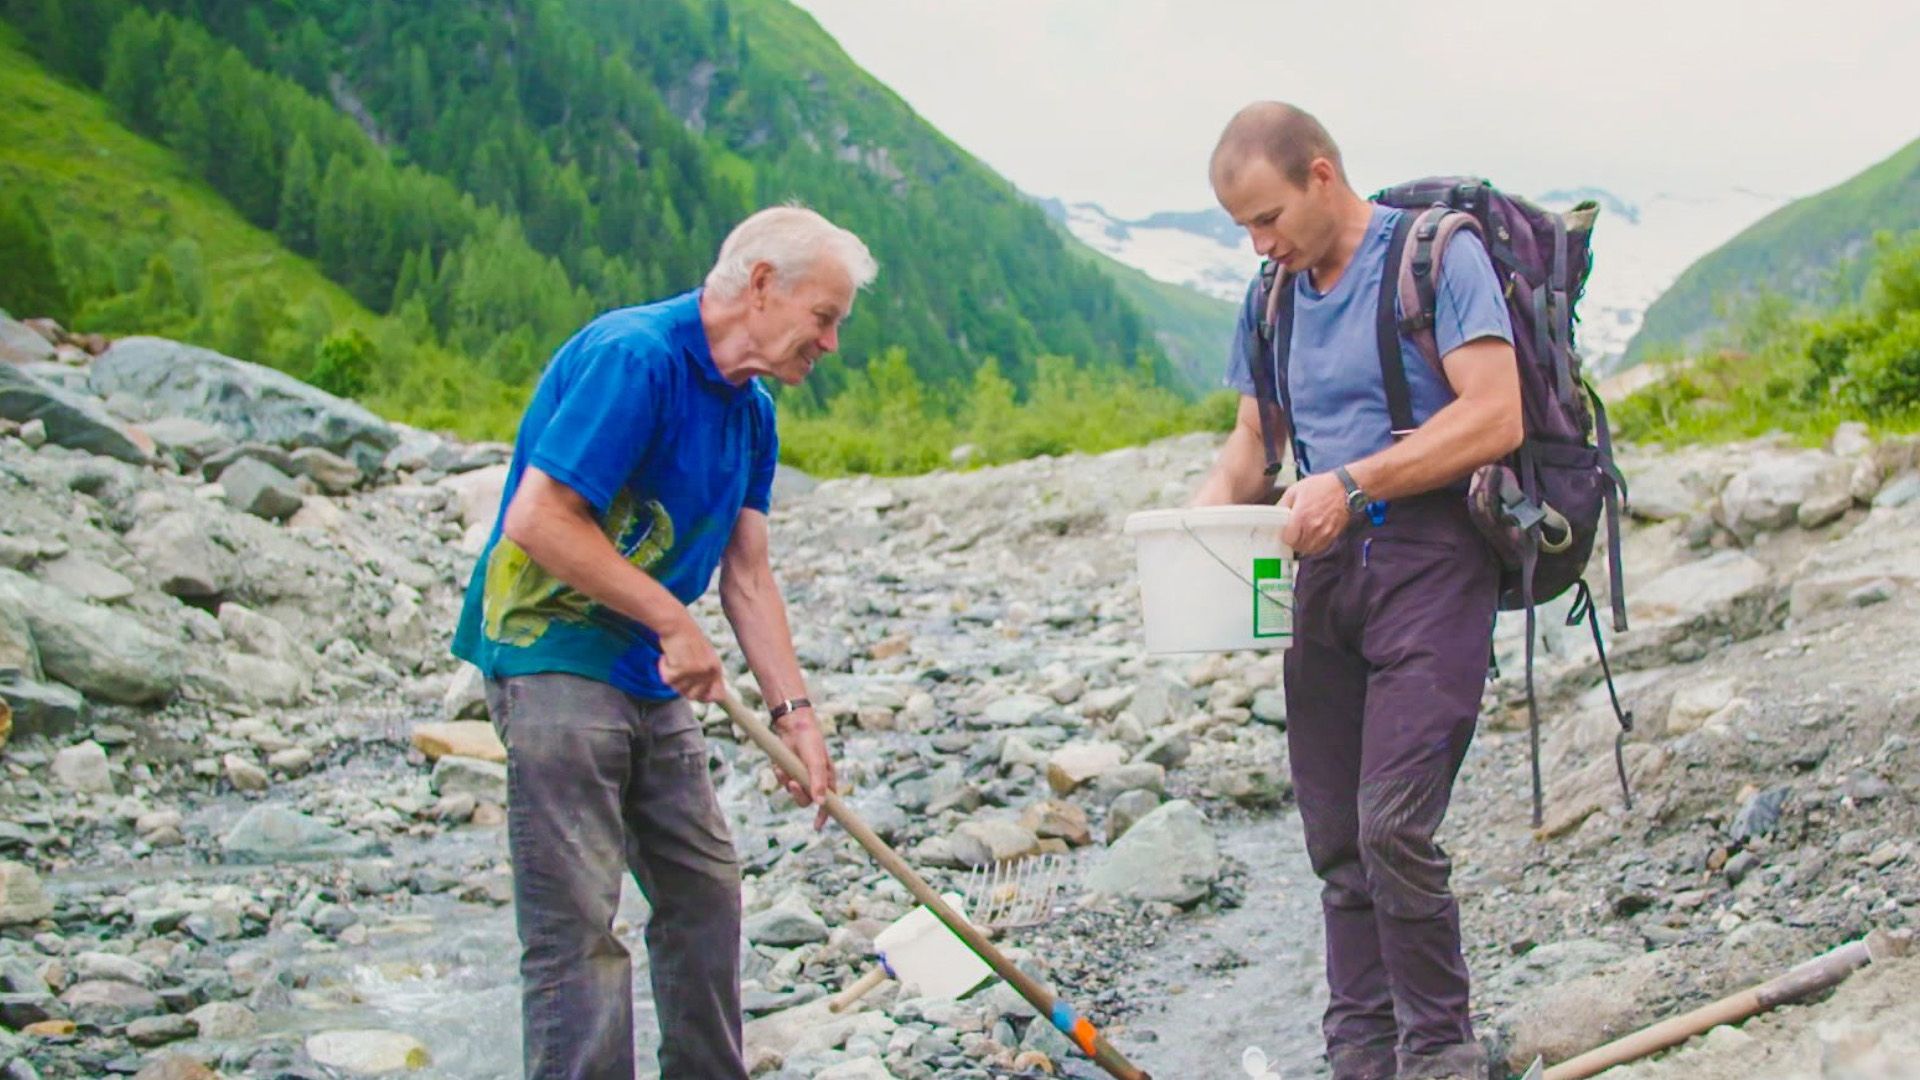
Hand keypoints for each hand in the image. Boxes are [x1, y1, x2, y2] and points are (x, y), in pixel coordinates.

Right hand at [658, 618, 726, 701]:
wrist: (675, 623)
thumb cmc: (686, 639)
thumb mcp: (703, 657)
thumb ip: (706, 676)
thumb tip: (710, 699)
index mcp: (716, 668)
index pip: (717, 696)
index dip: (704, 697)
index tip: (694, 691)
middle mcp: (709, 671)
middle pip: (693, 696)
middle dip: (682, 686)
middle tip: (678, 668)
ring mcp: (696, 671)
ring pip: (678, 688)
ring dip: (672, 675)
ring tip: (674, 658)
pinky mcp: (681, 669)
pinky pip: (666, 679)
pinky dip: (663, 669)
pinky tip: (667, 656)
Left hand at [775, 710, 835, 830]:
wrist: (793, 727)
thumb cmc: (811, 742)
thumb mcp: (816, 762)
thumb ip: (817, 782)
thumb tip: (820, 803)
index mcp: (826, 779)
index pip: (828, 803)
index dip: (823, 815)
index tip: (817, 826)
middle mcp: (814, 781)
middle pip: (806, 801)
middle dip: (798, 794)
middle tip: (792, 784)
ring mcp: (800, 777)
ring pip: (792, 792)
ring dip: (786, 783)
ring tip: (784, 769)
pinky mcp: (788, 772)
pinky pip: (782, 782)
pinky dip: (780, 775)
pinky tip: (779, 764)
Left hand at [1278, 471, 1351, 556]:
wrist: (1345, 488)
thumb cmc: (1320, 487)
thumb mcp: (1295, 490)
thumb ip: (1283, 503)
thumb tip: (1275, 513)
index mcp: (1301, 516)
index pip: (1288, 539)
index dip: (1284, 536)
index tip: (1284, 532)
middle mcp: (1313, 528)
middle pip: (1298, 546)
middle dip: (1293, 542)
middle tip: (1292, 534)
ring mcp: (1324, 533)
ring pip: (1309, 550)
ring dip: (1303, 546)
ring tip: (1301, 536)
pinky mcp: (1333, 535)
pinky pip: (1320, 548)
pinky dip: (1314, 546)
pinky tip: (1312, 538)